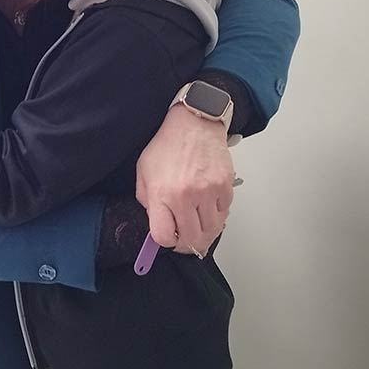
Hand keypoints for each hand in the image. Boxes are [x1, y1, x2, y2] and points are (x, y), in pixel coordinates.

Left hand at [136, 105, 233, 252]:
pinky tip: (209, 208)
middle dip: (188, 244)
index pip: (164, 237)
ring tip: (199, 226)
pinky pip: (224, 214)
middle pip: (192, 239)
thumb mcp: (144, 172)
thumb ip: (148, 201)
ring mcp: (208, 192)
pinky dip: (217, 216)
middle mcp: (186, 196)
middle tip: (186, 240)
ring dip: (205, 232)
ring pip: (211, 230)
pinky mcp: (225, 187)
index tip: (169, 238)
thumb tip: (158, 223)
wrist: (194, 124)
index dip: (167, 242)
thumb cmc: (168, 145)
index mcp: (162, 194)